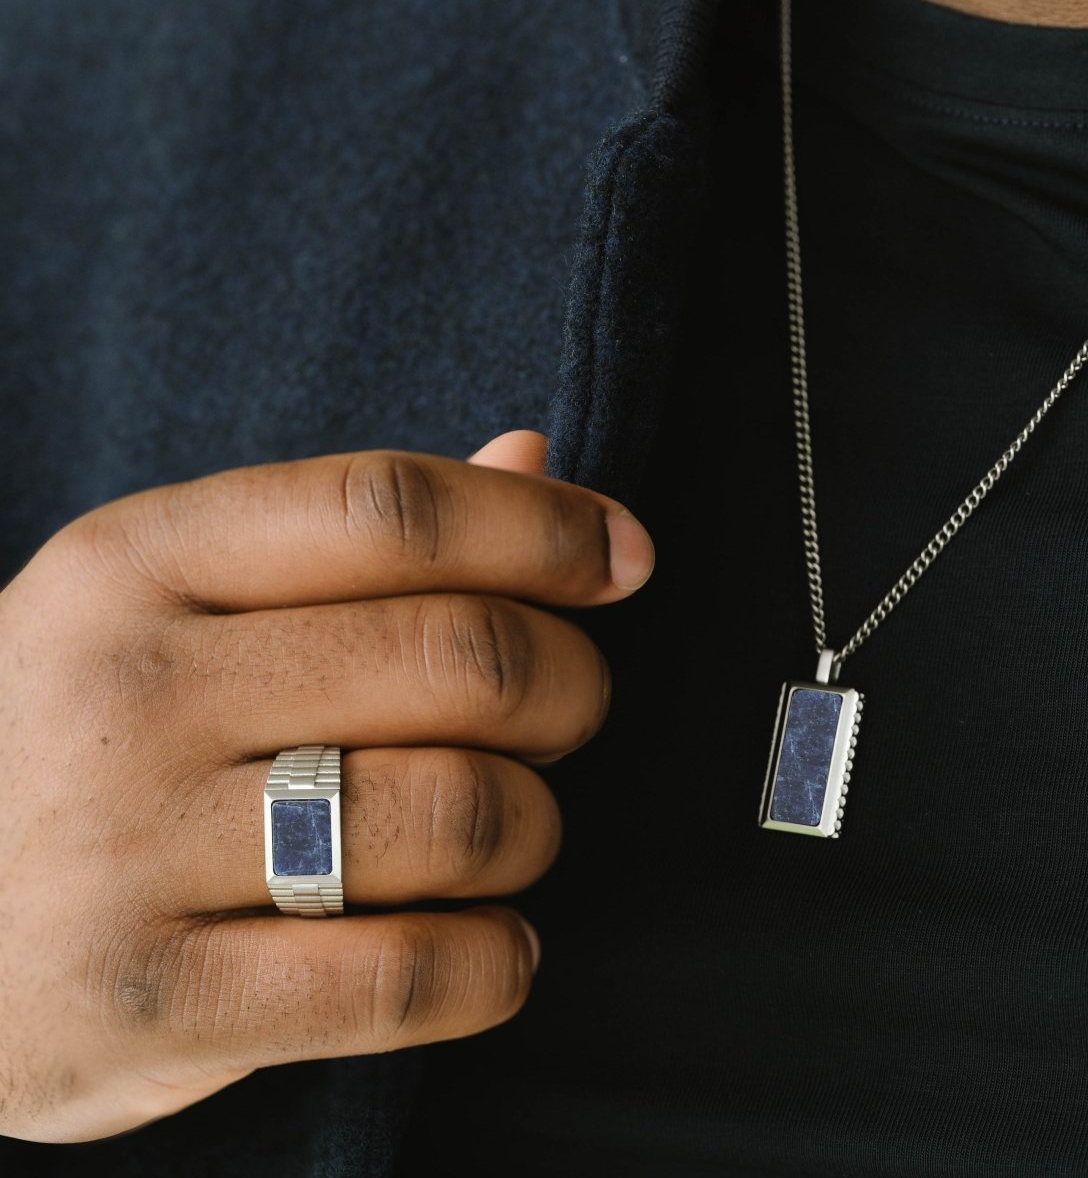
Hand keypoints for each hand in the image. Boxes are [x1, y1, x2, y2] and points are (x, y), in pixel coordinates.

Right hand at [0, 430, 653, 1142]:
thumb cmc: (93, 740)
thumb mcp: (182, 604)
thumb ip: (361, 534)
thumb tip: (531, 459)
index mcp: (140, 562)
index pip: (392, 510)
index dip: (542, 529)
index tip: (622, 555)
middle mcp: (127, 692)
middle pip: (461, 656)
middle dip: (569, 688)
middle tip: (564, 715)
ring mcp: (127, 851)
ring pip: (459, 814)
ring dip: (534, 827)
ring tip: (506, 834)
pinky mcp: (151, 1000)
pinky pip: (411, 975)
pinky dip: (498, 963)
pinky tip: (492, 948)